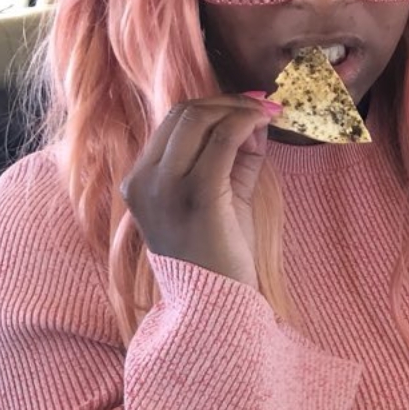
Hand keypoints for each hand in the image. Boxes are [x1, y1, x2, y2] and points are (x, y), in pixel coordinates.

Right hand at [120, 95, 280, 288]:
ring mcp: (165, 188)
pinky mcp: (196, 195)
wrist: (213, 307)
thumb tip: (255, 121)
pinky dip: (246, 122)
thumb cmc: (217, 258)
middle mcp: (145, 180)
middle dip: (228, 102)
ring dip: (238, 108)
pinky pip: (222, 139)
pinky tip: (266, 123)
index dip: (213, 105)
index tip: (249, 104)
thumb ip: (235, 159)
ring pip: (199, 119)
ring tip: (268, 113)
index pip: (172, 123)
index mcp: (140, 181)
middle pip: (184, 113)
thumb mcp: (221, 199)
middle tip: (264, 104)